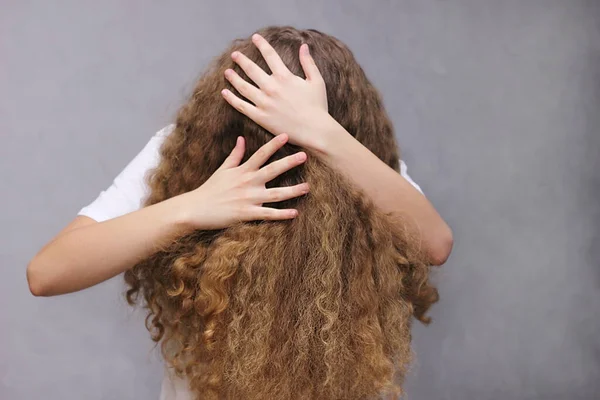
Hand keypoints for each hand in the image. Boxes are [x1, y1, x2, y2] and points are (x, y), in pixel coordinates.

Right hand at [174, 134, 308, 230]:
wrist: (195, 208)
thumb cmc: (210, 189)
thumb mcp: (222, 169)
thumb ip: (235, 155)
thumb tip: (241, 138)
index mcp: (243, 170)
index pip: (261, 154)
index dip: (274, 144)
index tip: (286, 135)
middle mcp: (248, 182)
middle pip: (272, 170)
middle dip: (289, 163)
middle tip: (305, 155)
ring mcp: (248, 199)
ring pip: (275, 194)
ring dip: (292, 191)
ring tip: (307, 187)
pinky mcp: (247, 213)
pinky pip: (268, 214)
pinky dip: (282, 214)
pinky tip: (295, 212)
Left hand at [221, 33, 333, 149]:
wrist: (314, 130)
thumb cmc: (318, 107)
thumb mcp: (316, 81)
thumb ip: (308, 63)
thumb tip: (304, 46)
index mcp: (285, 77)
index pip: (269, 55)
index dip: (261, 44)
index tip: (254, 38)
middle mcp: (271, 87)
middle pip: (251, 69)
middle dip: (242, 60)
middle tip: (235, 54)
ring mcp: (264, 102)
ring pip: (243, 86)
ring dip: (233, 78)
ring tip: (227, 72)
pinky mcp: (260, 117)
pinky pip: (241, 106)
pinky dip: (231, 99)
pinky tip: (225, 93)